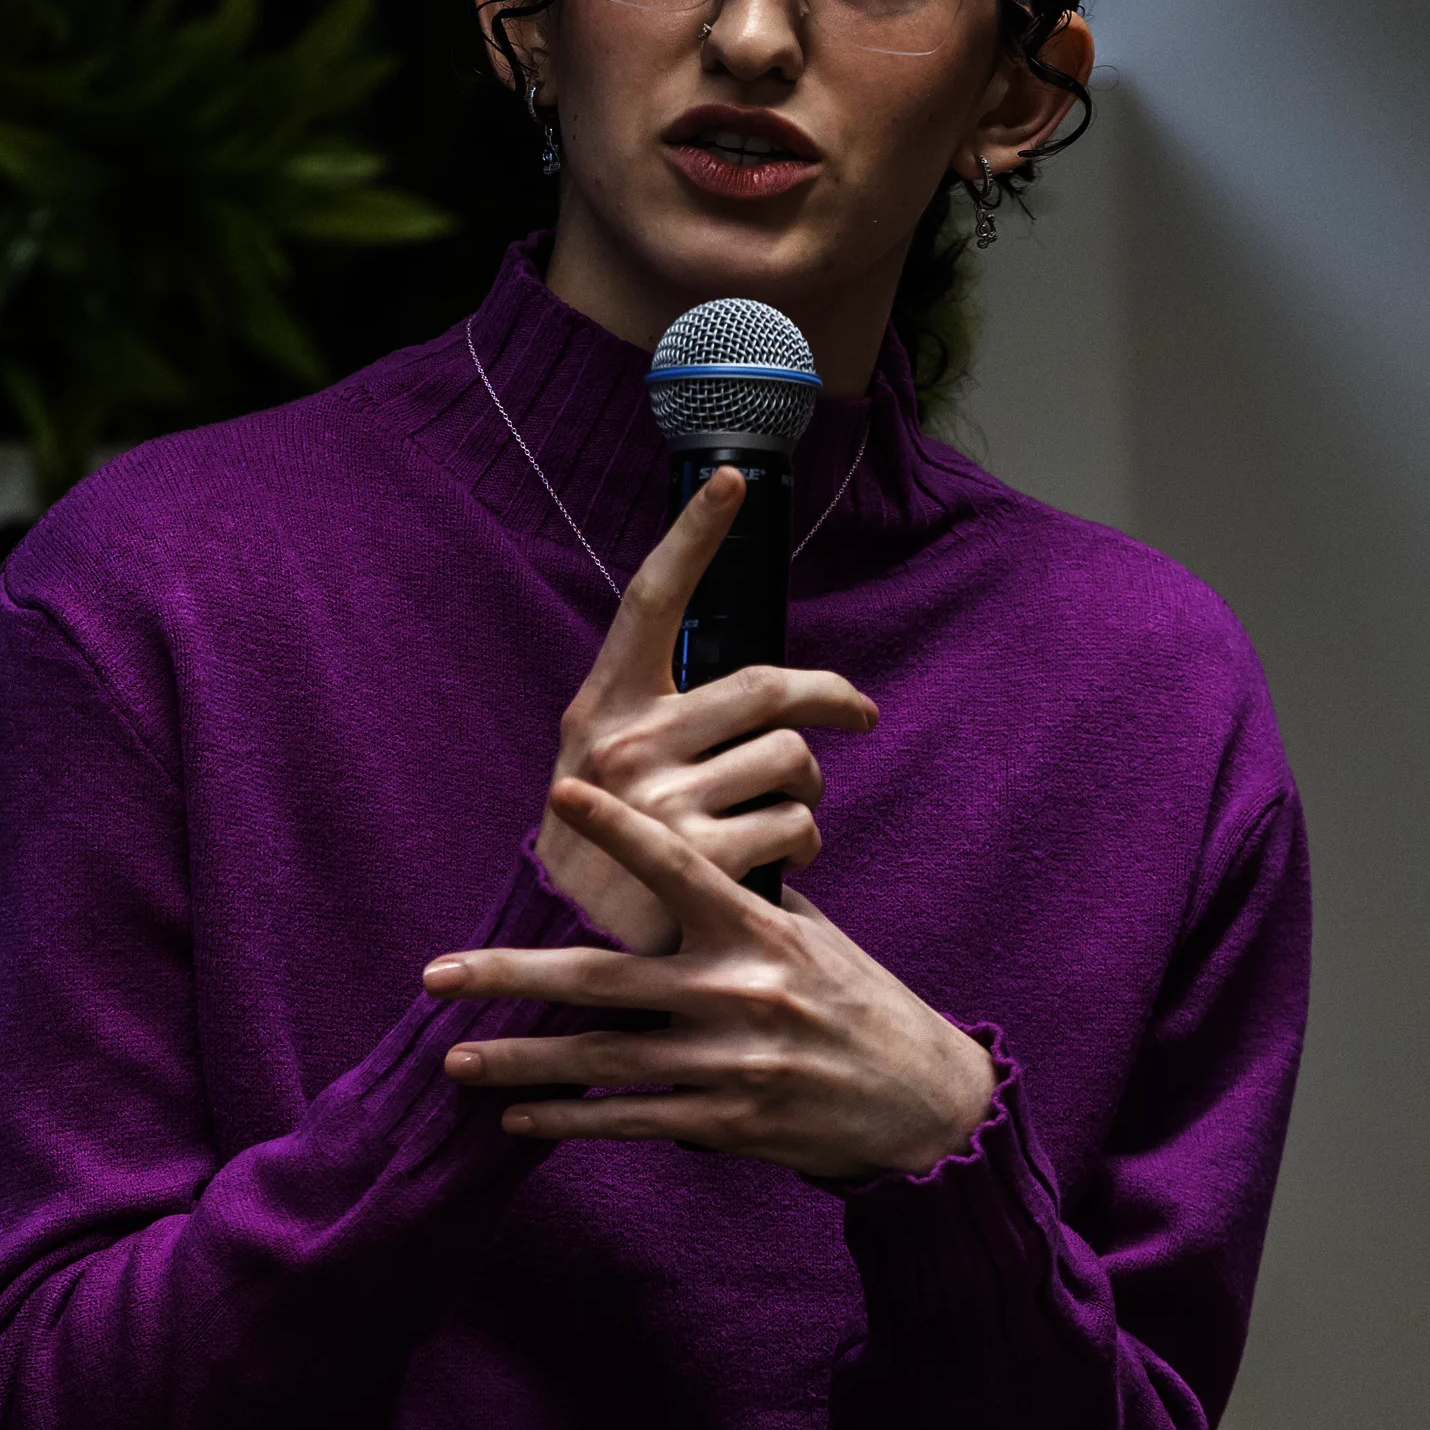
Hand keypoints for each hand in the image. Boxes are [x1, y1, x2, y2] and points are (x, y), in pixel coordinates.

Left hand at [430, 779, 997, 1179]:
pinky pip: (632, 1123)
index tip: (561, 791)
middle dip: (511, 979)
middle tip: (436, 975)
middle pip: (603, 981)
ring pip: (603, 1062)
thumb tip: (670, 856)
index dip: (618, 829)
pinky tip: (517, 1119)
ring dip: (521, 1064)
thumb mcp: (809, 934)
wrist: (921, 1099)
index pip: (679, 864)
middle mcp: (740, 992)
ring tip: (455, 1059)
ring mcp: (732, 1064)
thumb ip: (739, 901)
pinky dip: (570, 1122)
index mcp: (760, 930)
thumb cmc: (855, 1000)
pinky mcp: (730, 1124)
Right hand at [538, 467, 877, 954]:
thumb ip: (667, 721)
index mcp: (603, 706)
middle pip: (767, 687)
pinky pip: (798, 826)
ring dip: (811, 788)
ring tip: (786, 814)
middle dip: (833, 699)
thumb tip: (774, 696)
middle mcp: (627, 743)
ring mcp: (661, 803)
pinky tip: (776, 863)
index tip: (730, 478)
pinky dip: (806, 843)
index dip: (692, 537)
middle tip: (862, 714)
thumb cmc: (608, 846)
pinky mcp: (699, 861)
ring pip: (793, 761)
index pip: (651, 603)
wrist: (568, 950)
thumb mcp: (607, 768)